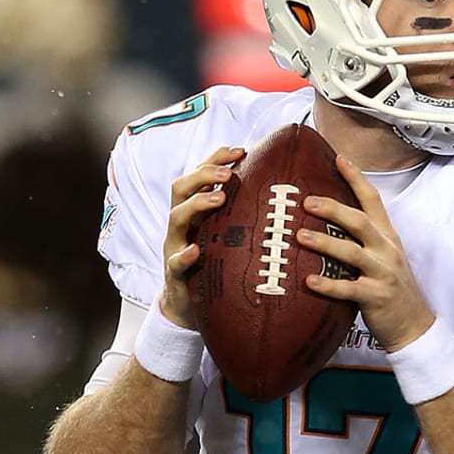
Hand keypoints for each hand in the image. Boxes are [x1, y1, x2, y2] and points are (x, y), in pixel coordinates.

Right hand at [160, 146, 244, 328]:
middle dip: (204, 174)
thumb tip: (278, 187)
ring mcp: (175, 245)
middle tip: (230, 173)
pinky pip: (176, 261)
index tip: (241, 150)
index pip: (199, 174)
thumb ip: (240, 211)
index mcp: (194, 209)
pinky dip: (185, 255)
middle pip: (181, 187)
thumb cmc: (213, 261)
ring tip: (219, 198)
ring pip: (176, 217)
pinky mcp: (175, 273)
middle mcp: (182, 223)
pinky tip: (197, 250)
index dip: (215, 158)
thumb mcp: (224, 232)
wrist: (188, 304)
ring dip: (197, 204)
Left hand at [296, 155, 435, 352]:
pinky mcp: (376, 298)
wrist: (414, 326)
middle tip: (307, 200)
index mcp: (388, 237)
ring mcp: (383, 274)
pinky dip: (328, 285)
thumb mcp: (384, 257)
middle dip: (334, 209)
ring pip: (353, 253)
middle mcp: (387, 250)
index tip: (339, 158)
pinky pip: (349, 289)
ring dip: (325, 243)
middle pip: (360, 222)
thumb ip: (362, 239)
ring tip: (300, 236)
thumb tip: (327, 222)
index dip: (357, 178)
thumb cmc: (392, 289)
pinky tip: (308, 281)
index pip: (373, 200)